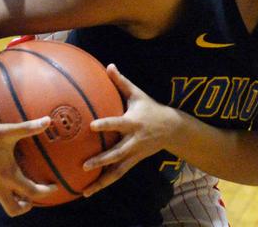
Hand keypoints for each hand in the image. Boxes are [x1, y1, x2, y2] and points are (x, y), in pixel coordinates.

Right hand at [0, 117, 56, 215]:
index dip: (46, 191)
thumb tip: (49, 120)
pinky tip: (11, 178)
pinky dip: (6, 193)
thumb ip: (29, 127)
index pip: (31, 192)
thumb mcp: (8, 131)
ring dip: (16, 199)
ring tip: (27, 186)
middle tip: (38, 193)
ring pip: (4, 202)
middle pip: (15, 209)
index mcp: (7, 175)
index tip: (55, 186)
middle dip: (27, 205)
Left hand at [81, 65, 174, 196]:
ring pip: (118, 169)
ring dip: (102, 179)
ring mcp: (135, 153)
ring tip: (86, 189)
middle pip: (117, 152)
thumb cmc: (151, 108)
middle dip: (102, 159)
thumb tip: (109, 65)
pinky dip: (105, 183)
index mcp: (133, 122)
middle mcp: (134, 140)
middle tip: (85, 165)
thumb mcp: (138, 95)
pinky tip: (89, 191)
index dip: (106, 124)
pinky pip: (119, 174)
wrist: (173, 129)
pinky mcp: (135, 161)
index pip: (118, 123)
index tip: (92, 126)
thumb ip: (121, 82)